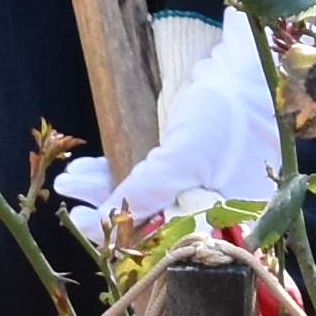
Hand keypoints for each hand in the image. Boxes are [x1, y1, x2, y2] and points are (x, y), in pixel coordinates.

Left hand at [55, 12, 284, 239]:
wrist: (244, 71)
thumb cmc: (225, 117)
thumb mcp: (183, 157)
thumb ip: (146, 191)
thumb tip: (100, 220)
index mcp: (223, 226)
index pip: (165, 244)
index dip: (123, 237)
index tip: (87, 224)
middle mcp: (210, 214)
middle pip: (149, 223)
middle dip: (106, 211)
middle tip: (71, 204)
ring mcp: (196, 189)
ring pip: (141, 199)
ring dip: (103, 191)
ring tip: (70, 181)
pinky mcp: (183, 165)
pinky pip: (144, 178)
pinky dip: (115, 174)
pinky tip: (87, 169)